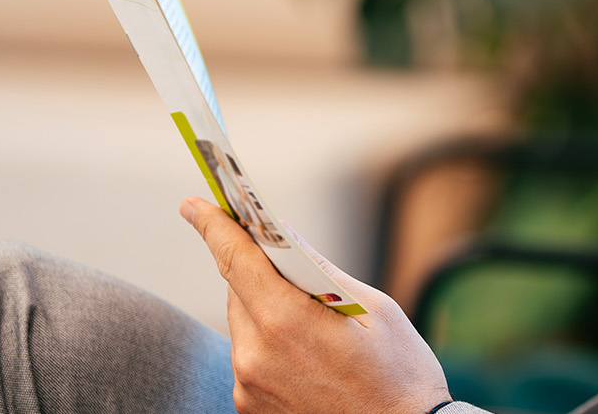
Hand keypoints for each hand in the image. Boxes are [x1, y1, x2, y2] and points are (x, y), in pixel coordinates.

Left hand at [181, 197, 455, 413]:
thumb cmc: (401, 379)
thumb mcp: (376, 311)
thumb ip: (325, 275)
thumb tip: (290, 246)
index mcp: (286, 322)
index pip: (235, 259)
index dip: (213, 225)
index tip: (195, 203)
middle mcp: (254, 356)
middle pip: (239, 291)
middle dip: (261, 273)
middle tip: (293, 269)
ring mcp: (248, 387)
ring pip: (245, 326)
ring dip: (268, 313)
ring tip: (316, 328)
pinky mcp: (250, 408)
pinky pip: (251, 359)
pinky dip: (271, 347)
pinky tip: (310, 358)